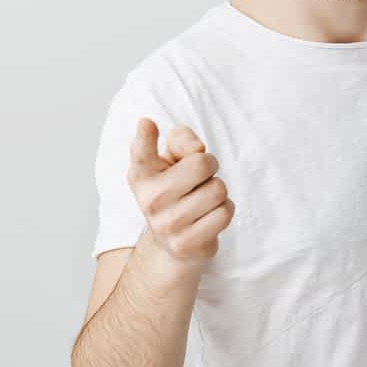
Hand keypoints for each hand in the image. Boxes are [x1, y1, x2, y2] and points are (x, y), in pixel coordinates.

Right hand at [127, 118, 234, 269]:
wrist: (171, 242)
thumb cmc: (176, 188)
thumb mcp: (173, 160)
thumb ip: (181, 140)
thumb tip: (196, 149)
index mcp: (141, 174)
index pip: (141, 152)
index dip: (145, 137)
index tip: (147, 123)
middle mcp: (149, 199)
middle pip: (201, 164)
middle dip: (210, 166)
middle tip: (199, 178)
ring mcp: (166, 224)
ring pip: (218, 190)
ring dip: (217, 191)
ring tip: (201, 199)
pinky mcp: (186, 244)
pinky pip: (225, 213)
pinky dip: (224, 210)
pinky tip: (208, 216)